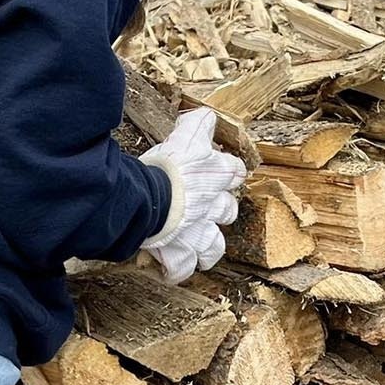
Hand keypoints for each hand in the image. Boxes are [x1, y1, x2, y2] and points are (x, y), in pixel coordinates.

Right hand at [138, 107, 246, 281]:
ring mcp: (199, 233)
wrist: (149, 200)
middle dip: (220, 209)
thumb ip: (198, 124)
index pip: (235, 171)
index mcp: (215, 176)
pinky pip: (182, 268)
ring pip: (214, 246)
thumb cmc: (165, 166)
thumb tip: (206, 115)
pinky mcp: (181, 254)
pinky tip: (171, 268)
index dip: (229, 171)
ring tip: (196, 243)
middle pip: (228, 210)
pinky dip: (177, 269)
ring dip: (207, 245)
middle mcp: (213, 206)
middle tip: (206, 207)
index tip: (224, 171)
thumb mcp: (185, 136)